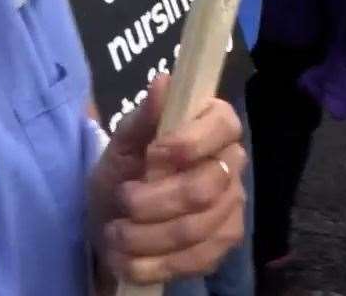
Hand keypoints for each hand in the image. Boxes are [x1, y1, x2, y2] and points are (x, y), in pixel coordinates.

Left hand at [89, 75, 245, 285]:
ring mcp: (231, 208)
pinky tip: (129, 260)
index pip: (224, 124)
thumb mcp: (121, 145)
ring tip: (115, 235)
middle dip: (155, 201)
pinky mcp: (222, 245)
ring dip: (147, 236)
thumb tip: (163, 81)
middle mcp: (231, 165)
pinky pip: (196, 260)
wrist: (114, 221)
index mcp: (211, 126)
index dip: (191, 141)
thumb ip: (142, 118)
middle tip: (122, 202)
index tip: (153, 154)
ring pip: (197, 228)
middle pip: (207, 185)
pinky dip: (155, 264)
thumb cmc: (123, 172)